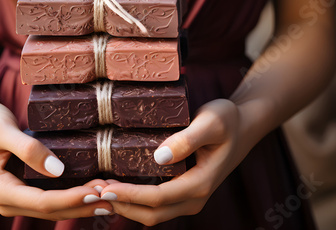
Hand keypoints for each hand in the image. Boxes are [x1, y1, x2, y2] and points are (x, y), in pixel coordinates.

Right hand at [0, 101, 113, 219]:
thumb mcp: (1, 130)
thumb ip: (27, 149)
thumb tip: (58, 170)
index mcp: (0, 190)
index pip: (43, 202)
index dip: (71, 199)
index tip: (97, 192)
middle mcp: (9, 200)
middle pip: (52, 210)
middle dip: (83, 204)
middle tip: (114, 195)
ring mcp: (18, 197)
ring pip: (55, 208)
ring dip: (82, 203)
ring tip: (111, 195)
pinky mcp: (26, 189)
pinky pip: (53, 198)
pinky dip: (74, 196)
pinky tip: (94, 190)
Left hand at [98, 99, 254, 225]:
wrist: (244, 125)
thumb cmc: (227, 120)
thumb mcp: (211, 122)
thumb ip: (188, 139)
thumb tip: (159, 157)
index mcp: (200, 184)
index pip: (158, 198)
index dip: (129, 195)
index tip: (104, 188)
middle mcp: (194, 197)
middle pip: (151, 213)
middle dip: (121, 205)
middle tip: (92, 192)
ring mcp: (189, 198)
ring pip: (152, 214)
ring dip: (125, 206)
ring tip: (97, 192)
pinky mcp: (183, 192)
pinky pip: (156, 205)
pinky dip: (134, 202)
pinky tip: (116, 189)